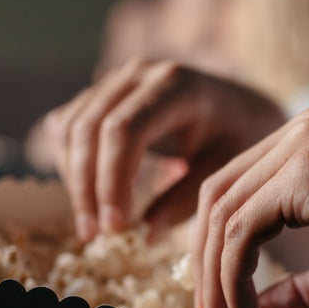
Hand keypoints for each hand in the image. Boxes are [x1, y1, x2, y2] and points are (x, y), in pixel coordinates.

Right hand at [43, 59, 283, 241]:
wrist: (240, 107)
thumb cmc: (238, 139)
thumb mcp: (225, 170)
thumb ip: (187, 200)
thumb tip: (146, 234)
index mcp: (176, 85)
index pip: (124, 130)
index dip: (112, 181)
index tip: (115, 226)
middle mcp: (140, 73)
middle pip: (89, 128)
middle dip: (87, 186)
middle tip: (95, 234)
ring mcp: (117, 79)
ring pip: (71, 126)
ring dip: (74, 179)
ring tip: (92, 225)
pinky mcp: (103, 92)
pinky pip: (67, 125)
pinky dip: (70, 162)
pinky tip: (90, 197)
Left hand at [193, 108, 308, 307]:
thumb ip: (300, 292)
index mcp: (305, 146)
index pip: (236, 192)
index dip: (216, 250)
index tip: (221, 300)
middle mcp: (296, 135)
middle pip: (216, 197)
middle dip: (203, 265)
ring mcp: (301, 147)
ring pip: (222, 213)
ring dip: (214, 277)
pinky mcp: (308, 171)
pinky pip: (243, 227)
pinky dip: (232, 274)